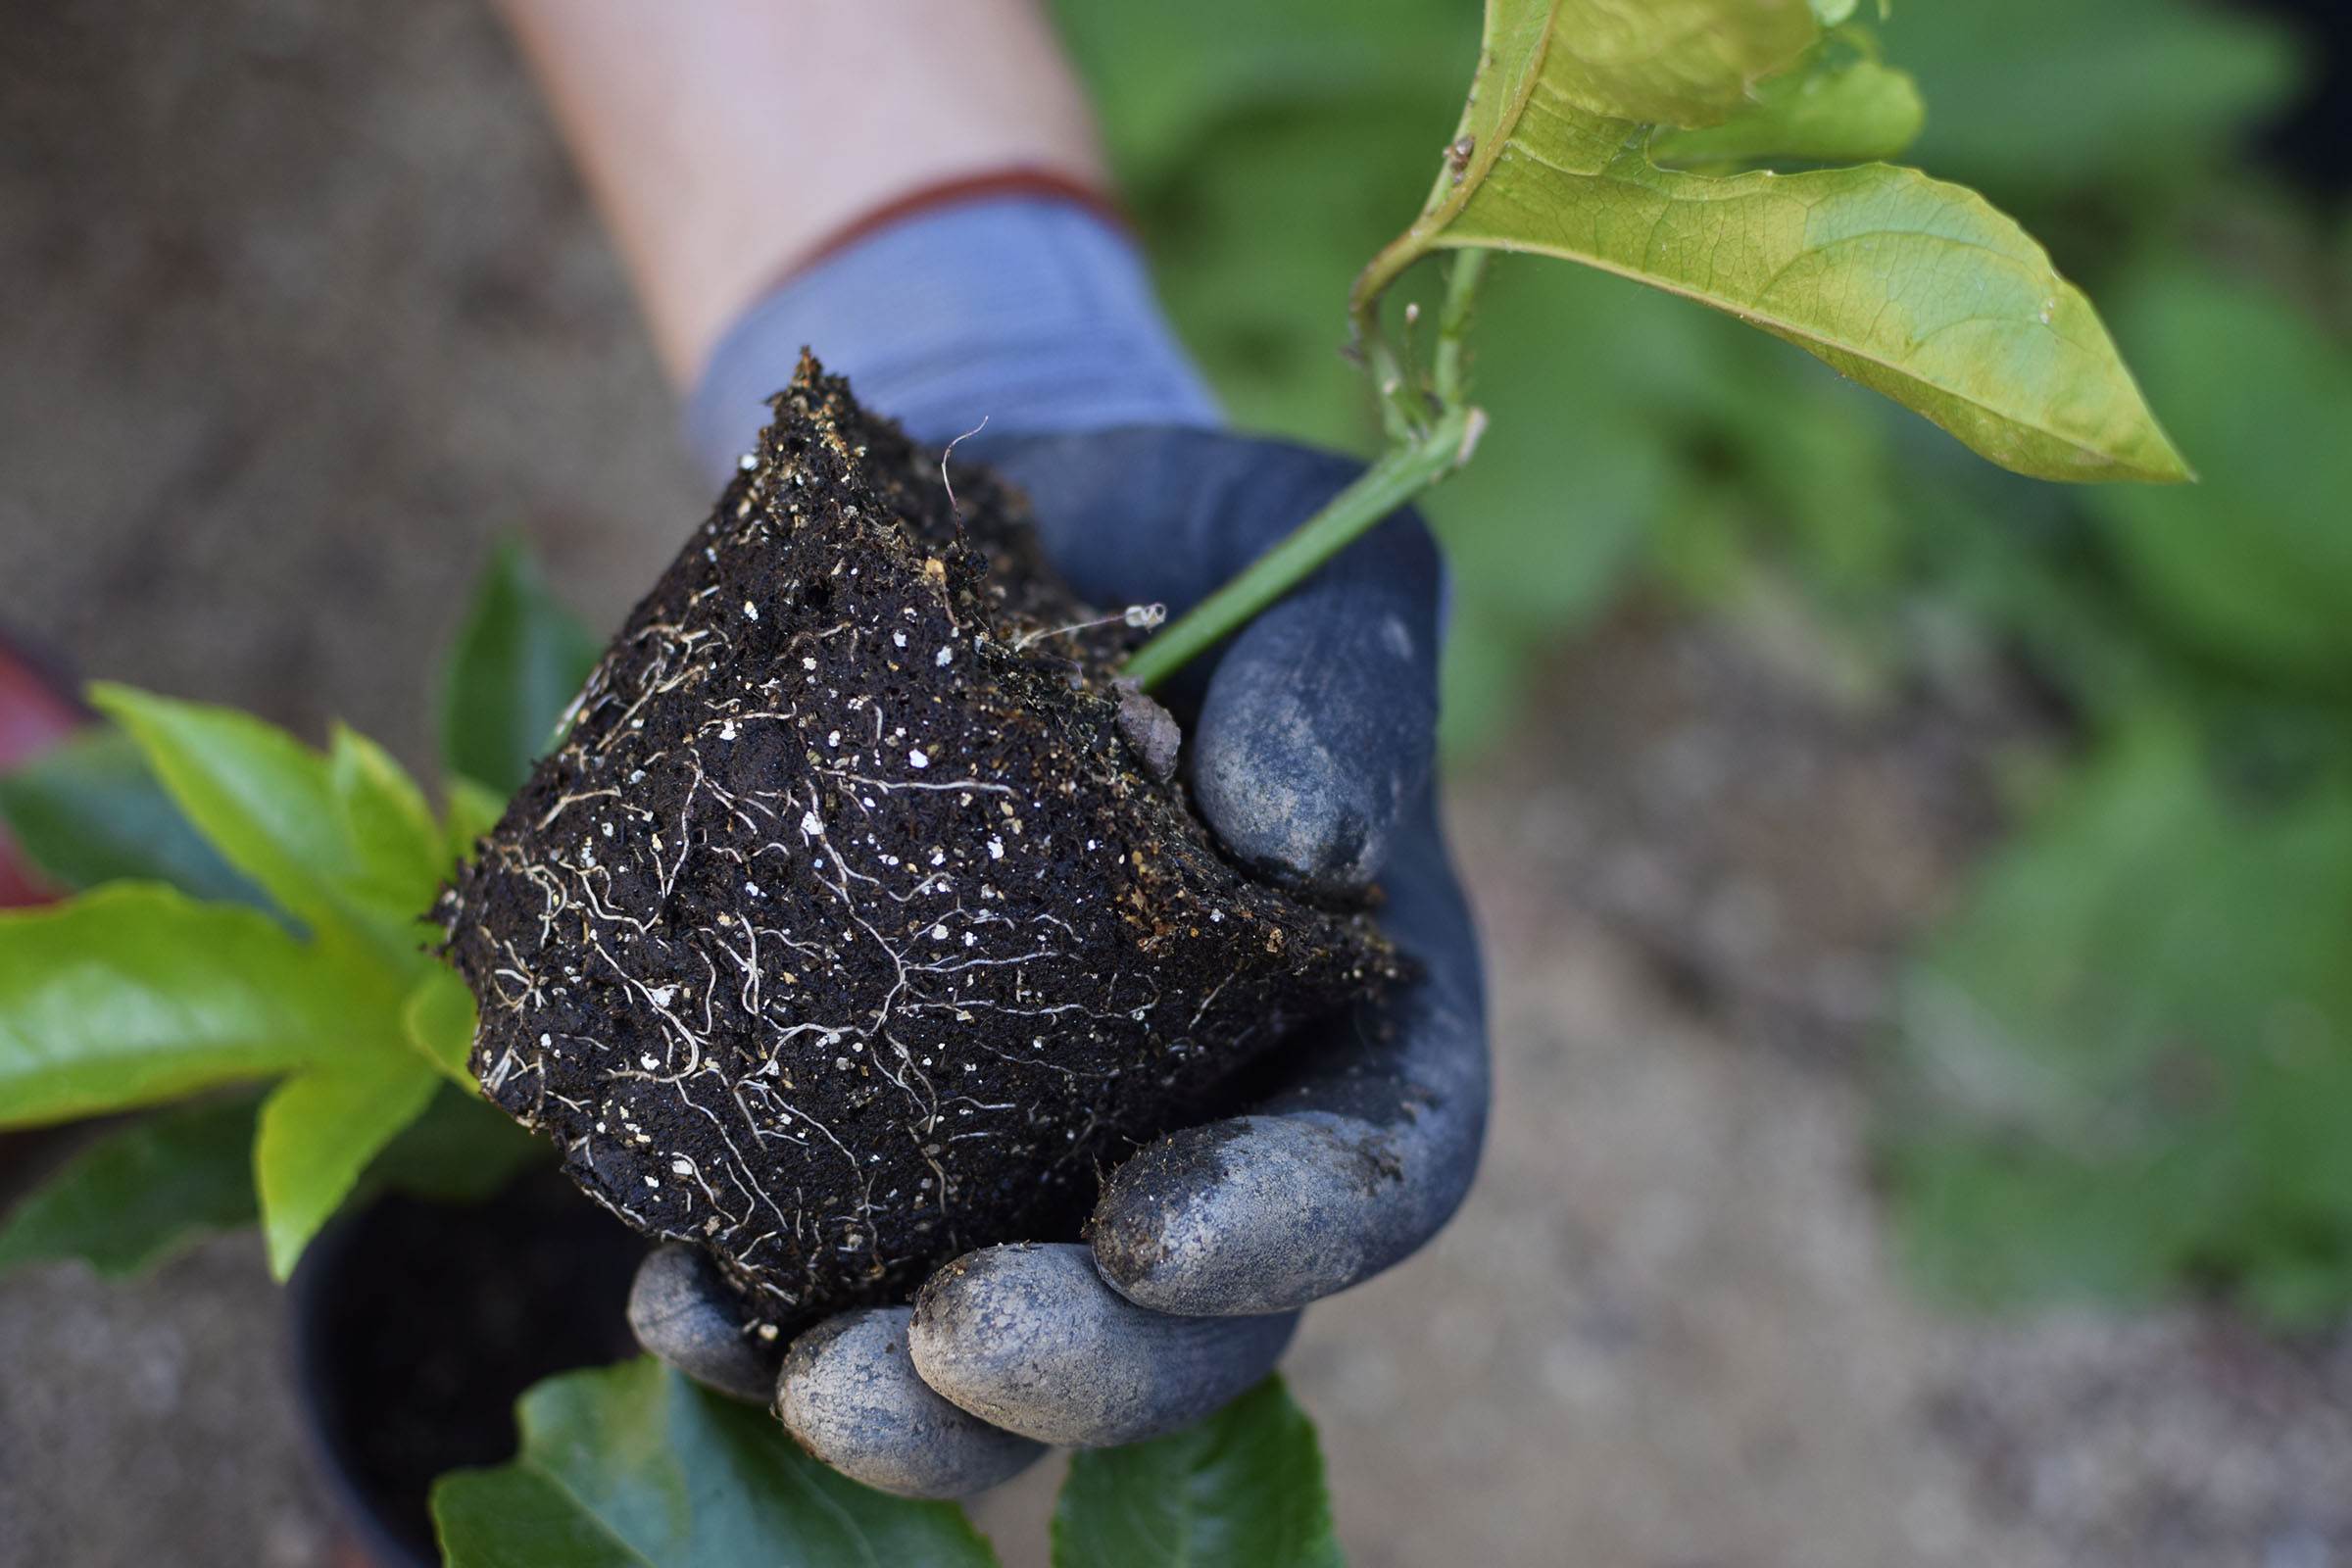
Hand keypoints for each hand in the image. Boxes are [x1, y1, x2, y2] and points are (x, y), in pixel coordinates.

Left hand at [628, 428, 1488, 1496]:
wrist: (1004, 530)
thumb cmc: (1193, 546)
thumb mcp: (1314, 565)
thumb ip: (1346, 693)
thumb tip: (1301, 846)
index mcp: (1357, 1012)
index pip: (1375, 1169)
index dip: (1283, 1234)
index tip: (1155, 1234)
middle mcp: (1211, 1114)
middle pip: (1190, 1321)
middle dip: (1078, 1369)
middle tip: (953, 1341)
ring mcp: (1044, 1140)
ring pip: (1011, 1342)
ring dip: (912, 1402)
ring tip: (803, 1373)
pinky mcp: (891, 1122)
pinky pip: (840, 1257)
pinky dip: (760, 1309)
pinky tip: (680, 1295)